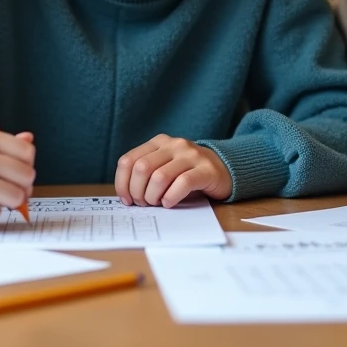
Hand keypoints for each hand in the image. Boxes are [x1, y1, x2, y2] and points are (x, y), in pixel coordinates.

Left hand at [115, 134, 231, 207]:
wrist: (223, 168)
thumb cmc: (188, 173)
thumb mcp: (165, 167)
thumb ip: (147, 174)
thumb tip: (126, 195)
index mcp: (159, 142)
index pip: (129, 160)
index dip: (122, 183)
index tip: (126, 199)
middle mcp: (174, 144)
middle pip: (142, 168)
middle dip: (137, 192)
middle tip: (143, 204)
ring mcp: (191, 155)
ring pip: (160, 177)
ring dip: (153, 197)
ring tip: (157, 204)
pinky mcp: (206, 169)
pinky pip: (182, 183)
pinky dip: (171, 197)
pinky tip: (170, 203)